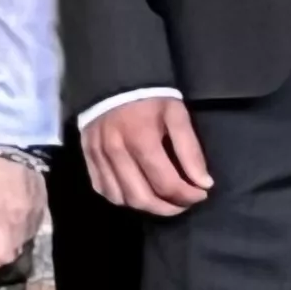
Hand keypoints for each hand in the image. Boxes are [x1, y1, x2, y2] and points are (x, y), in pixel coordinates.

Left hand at [0, 149, 48, 274]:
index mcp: (4, 220)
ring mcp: (37, 215)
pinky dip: (17, 230)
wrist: (17, 141)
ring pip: (23, 242)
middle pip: (13, 253)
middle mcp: (25, 223)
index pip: (2, 257)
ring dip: (6, 242)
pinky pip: (30, 229)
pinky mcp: (44, 207)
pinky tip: (6, 216)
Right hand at [82, 95, 213, 215]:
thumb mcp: (177, 115)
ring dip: (146, 207)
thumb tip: (203, 183)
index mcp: (141, 139)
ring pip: (122, 199)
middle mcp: (116, 152)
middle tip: (184, 203)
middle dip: (169, 208)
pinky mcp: (88, 158)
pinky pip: (104, 190)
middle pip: (142, 197)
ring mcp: (98, 157)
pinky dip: (122, 198)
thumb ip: (190, 150)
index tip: (201, 193)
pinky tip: (137, 192)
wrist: (112, 81)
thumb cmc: (150, 99)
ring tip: (164, 201)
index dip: (188, 195)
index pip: (166, 183)